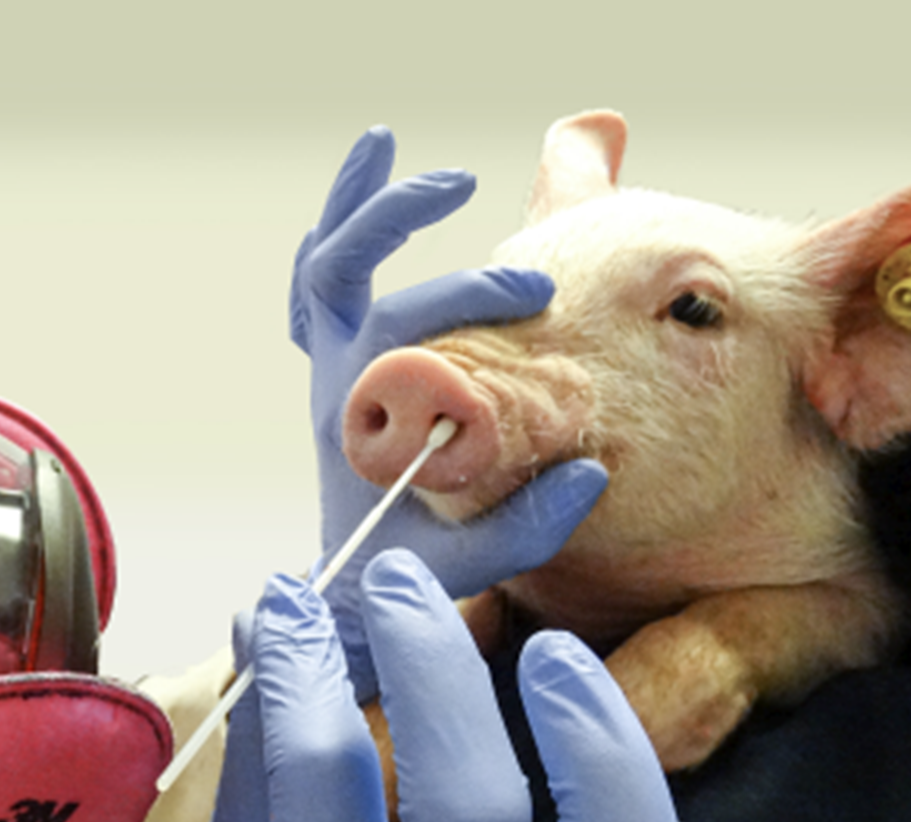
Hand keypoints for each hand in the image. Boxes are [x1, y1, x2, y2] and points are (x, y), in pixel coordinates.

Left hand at [292, 128, 604, 697]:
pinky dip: (340, 223)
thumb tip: (590, 473)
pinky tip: (372, 167)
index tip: (534, 301)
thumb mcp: (464, 568)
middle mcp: (335, 379)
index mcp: (353, 421)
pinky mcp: (342, 361)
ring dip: (355, 203)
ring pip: (320, 264)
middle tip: (530, 278)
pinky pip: (321, 280)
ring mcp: (332, 365)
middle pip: (343, 276)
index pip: (391, 333)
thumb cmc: (404, 577)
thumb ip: (524, 528)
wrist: (351, 592)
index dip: (457, 300)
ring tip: (384, 141)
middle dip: (423, 244)